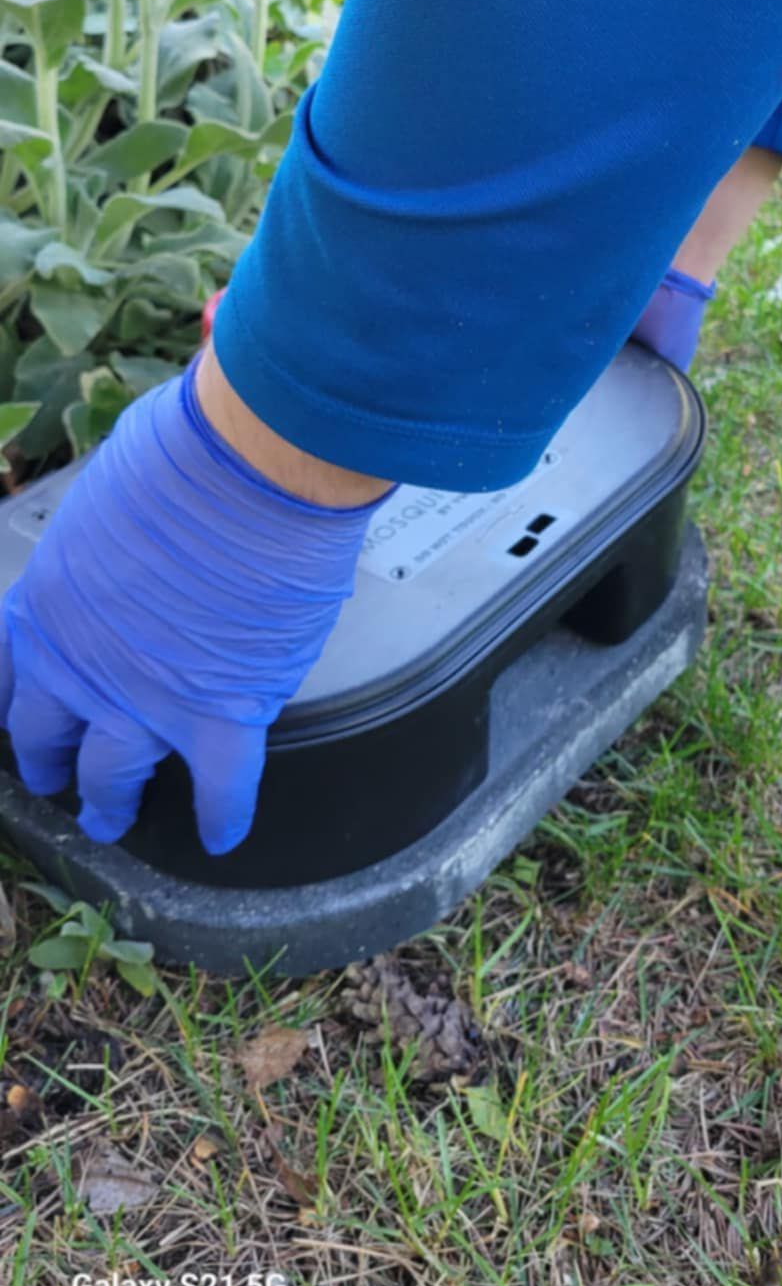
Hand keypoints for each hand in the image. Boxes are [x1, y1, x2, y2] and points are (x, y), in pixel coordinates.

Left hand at [0, 361, 379, 854]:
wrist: (253, 468)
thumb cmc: (185, 452)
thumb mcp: (107, 490)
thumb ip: (104, 535)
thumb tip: (128, 535)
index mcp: (47, 601)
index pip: (2, 673)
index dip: (6, 700)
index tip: (10, 715)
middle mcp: (81, 664)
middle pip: (47, 735)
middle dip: (50, 758)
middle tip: (58, 774)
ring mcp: (148, 698)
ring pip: (116, 775)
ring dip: (113, 799)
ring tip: (114, 815)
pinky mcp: (220, 716)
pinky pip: (221, 786)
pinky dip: (225, 812)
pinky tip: (225, 833)